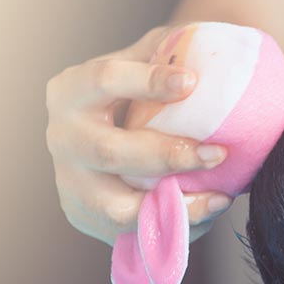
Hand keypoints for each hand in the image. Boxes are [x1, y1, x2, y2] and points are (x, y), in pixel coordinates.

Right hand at [46, 26, 232, 245]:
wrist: (113, 131)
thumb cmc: (138, 91)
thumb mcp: (146, 61)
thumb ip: (173, 50)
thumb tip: (216, 53)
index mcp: (71, 91)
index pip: (104, 80)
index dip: (147, 81)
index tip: (192, 82)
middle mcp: (63, 139)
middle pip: (110, 152)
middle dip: (168, 155)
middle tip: (217, 152)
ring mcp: (72, 185)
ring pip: (118, 208)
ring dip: (176, 205)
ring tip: (220, 197)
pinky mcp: (89, 219)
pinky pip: (135, 234)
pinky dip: (178, 227)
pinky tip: (209, 210)